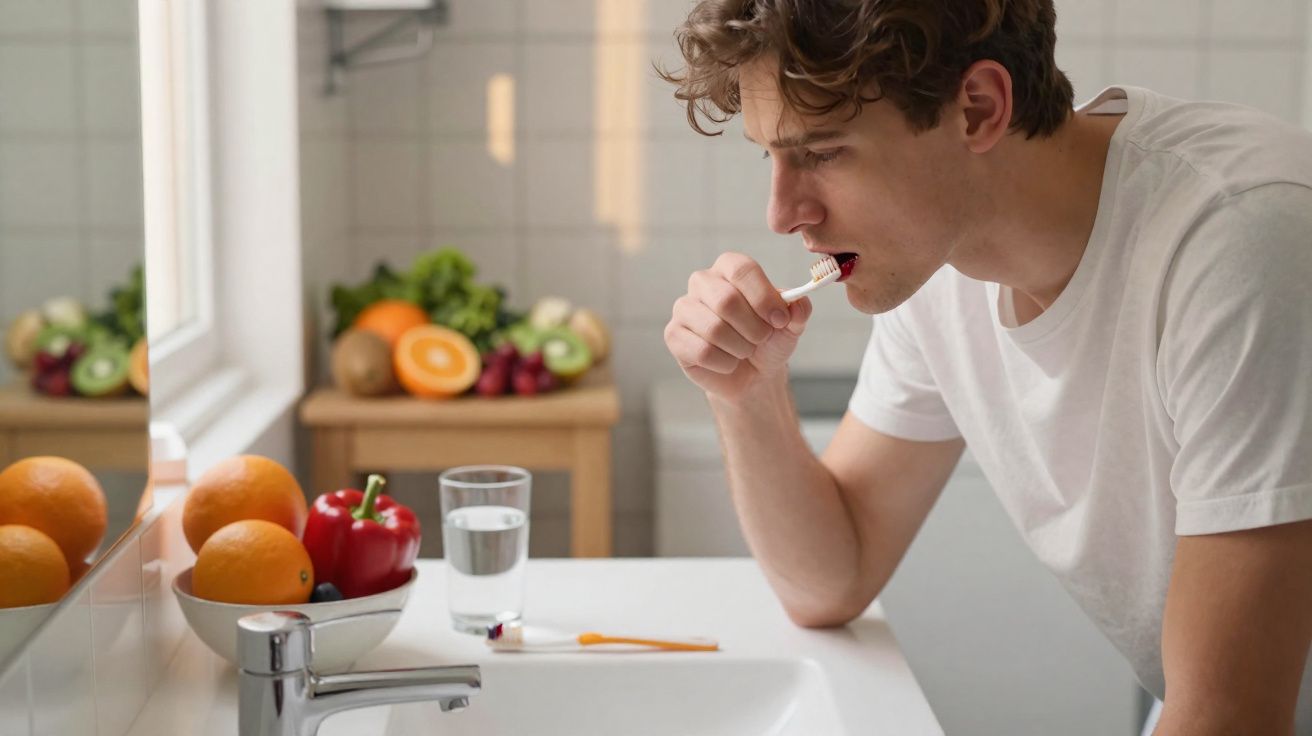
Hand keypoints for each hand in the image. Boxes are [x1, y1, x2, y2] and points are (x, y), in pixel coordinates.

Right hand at [664, 252, 811, 400]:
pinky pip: (702, 351)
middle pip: (726, 300)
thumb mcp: (790, 325)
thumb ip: (798, 311)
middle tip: (762, 338)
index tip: (780, 320)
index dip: (763, 296)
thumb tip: (798, 304)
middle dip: (753, 328)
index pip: (741, 269)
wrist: (752, 374)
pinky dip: (725, 363)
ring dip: (740, 348)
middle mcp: (702, 282)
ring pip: (714, 329)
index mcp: (729, 268)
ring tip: (745, 350)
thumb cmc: (768, 340)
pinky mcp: (674, 335)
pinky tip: (727, 361)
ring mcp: (684, 308)